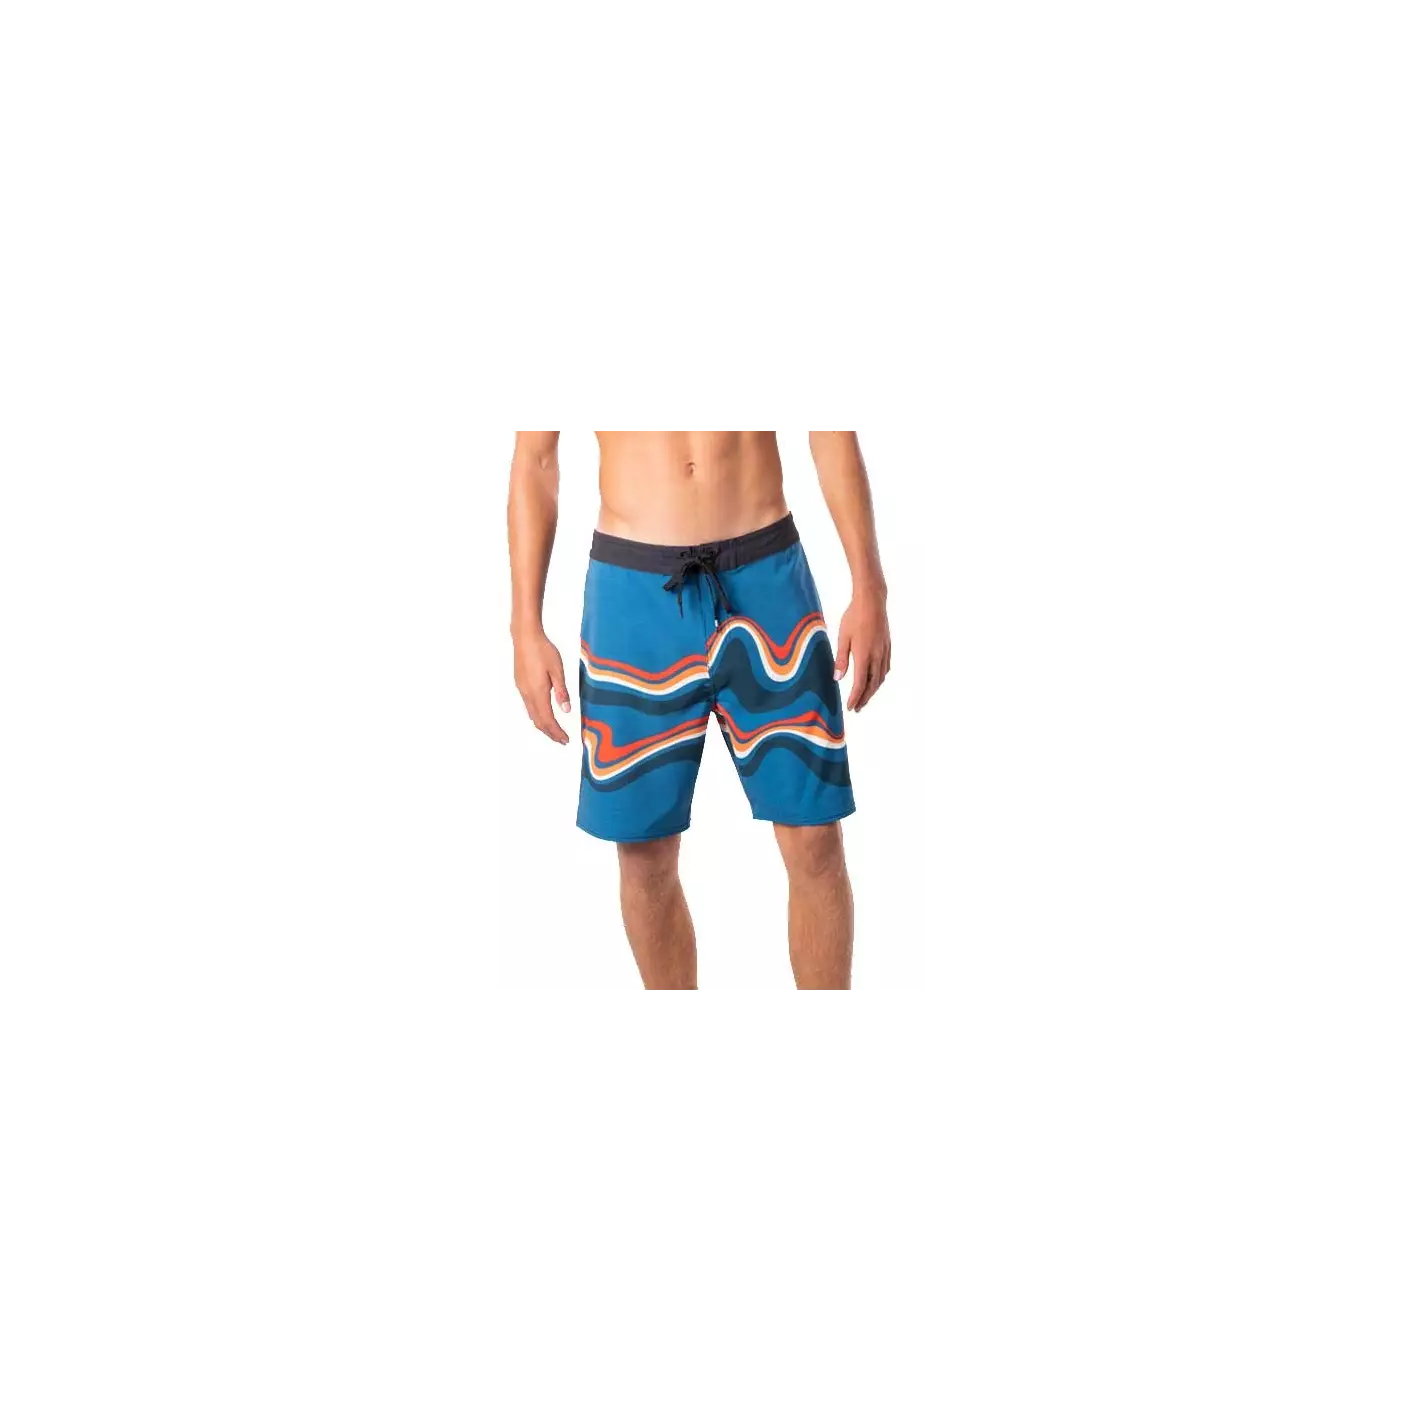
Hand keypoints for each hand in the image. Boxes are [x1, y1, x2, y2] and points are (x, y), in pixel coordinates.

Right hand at [513, 626, 570, 742]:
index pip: (548, 719)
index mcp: (538, 692)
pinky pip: (528, 707)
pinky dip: (537, 716)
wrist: (525, 637)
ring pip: (532, 715)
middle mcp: (528, 694)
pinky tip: (544, 714)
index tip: (566, 740)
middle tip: (562, 740)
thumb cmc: (543, 650)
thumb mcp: (557, 670)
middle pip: (538, 721)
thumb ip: (561, 691)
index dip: (557, 732)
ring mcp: (522, 690)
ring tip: (554, 731)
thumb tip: (566, 710)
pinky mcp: (520, 685)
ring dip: (543, 725)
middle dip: (550, 733)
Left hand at [834, 590, 891, 711]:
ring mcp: (884, 652)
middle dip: (865, 698)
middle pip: (872, 685)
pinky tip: (876, 679)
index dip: (855, 698)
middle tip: (857, 708)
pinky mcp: (887, 646)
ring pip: (881, 678)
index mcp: (864, 656)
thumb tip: (837, 678)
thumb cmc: (854, 617)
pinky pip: (885, 668)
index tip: (850, 708)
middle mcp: (877, 657)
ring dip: (873, 690)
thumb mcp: (843, 638)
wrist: (872, 601)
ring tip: (865, 697)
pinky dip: (880, 678)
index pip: (860, 684)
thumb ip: (841, 659)